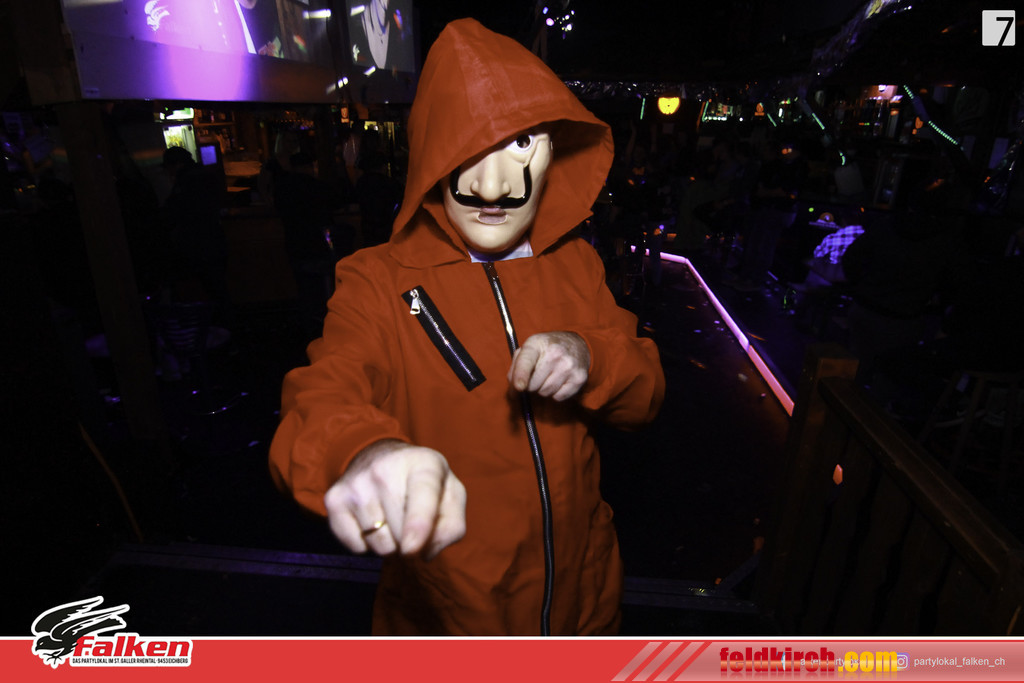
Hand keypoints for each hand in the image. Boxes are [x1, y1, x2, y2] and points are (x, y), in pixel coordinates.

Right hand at [324, 440, 466, 558]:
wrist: (380, 457)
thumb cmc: (423, 483)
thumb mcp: (450, 495)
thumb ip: (452, 526)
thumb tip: (426, 552)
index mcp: (424, 464)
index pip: (421, 498)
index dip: (417, 526)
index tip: (412, 548)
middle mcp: (385, 469)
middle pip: (401, 534)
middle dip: (411, 541)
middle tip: (410, 520)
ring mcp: (357, 483)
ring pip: (379, 544)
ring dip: (390, 544)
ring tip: (392, 519)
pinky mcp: (334, 499)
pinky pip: (355, 546)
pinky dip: (367, 545)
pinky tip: (372, 521)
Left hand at [507, 331, 589, 400]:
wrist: (577, 343)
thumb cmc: (546, 349)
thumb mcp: (529, 349)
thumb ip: (515, 368)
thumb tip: (513, 392)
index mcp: (537, 344)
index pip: (527, 361)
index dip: (521, 375)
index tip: (519, 387)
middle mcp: (555, 354)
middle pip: (533, 384)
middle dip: (530, 385)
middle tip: (535, 376)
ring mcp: (569, 366)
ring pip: (545, 392)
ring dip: (542, 389)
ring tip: (548, 376)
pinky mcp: (579, 378)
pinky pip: (559, 397)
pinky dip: (555, 393)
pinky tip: (559, 380)